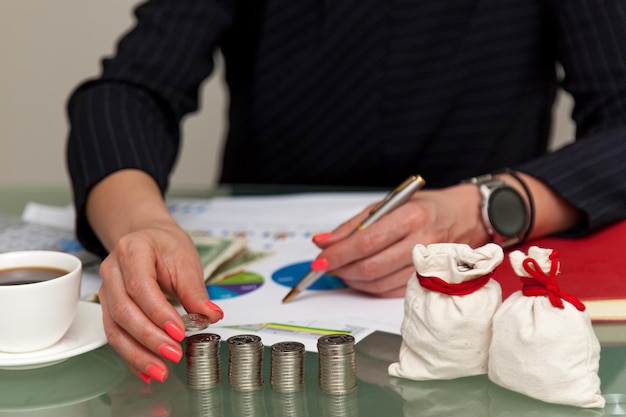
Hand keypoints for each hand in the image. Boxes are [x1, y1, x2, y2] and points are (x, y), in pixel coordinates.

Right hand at [98, 221, 223, 381]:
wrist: (148, 238)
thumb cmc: (166, 246)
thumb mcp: (187, 260)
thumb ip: (195, 290)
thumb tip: (210, 315)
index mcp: (133, 250)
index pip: (141, 287)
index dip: (159, 313)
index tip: (179, 332)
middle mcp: (113, 270)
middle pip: (123, 310)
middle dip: (149, 338)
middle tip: (173, 355)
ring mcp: (106, 289)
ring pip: (114, 328)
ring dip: (137, 354)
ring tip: (159, 371)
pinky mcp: (107, 307)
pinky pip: (115, 335)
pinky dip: (131, 355)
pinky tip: (145, 370)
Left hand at [312, 184, 487, 296]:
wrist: (467, 217)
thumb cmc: (427, 207)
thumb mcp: (390, 204)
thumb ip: (356, 224)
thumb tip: (324, 241)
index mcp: (411, 217)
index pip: (366, 241)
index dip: (338, 254)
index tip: (320, 259)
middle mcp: (422, 242)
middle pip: (371, 266)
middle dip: (341, 269)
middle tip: (326, 265)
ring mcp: (427, 265)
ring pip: (378, 283)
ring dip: (352, 280)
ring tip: (341, 270)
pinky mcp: (427, 281)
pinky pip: (390, 291)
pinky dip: (369, 287)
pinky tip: (360, 277)